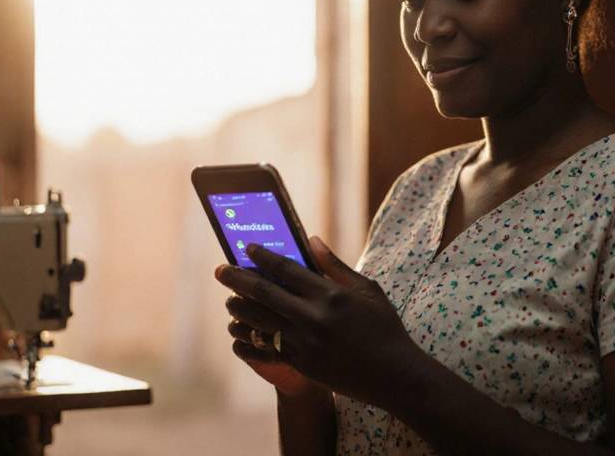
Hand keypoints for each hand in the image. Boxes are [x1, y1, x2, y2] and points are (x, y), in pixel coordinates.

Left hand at [214, 236, 423, 408]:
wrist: (393, 374)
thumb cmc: (384, 328)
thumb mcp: (368, 290)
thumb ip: (335, 265)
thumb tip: (312, 240)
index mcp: (331, 294)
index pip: (286, 269)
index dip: (262, 256)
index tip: (246, 248)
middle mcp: (313, 317)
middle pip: (264, 293)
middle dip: (238, 279)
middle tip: (221, 271)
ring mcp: (305, 343)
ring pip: (259, 321)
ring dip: (240, 308)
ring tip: (229, 300)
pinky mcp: (301, 364)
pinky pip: (266, 348)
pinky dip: (249, 338)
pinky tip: (239, 333)